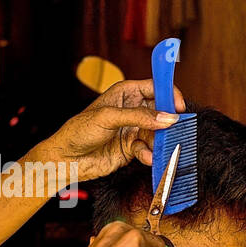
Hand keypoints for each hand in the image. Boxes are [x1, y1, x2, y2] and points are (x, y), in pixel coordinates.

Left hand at [36, 79, 185, 182]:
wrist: (66, 159)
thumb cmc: (79, 131)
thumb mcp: (108, 117)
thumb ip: (139, 116)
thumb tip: (167, 118)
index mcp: (125, 93)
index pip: (155, 87)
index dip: (169, 94)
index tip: (179, 107)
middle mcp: (132, 110)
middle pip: (161, 111)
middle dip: (169, 121)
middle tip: (176, 130)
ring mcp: (133, 129)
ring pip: (158, 132)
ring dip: (161, 141)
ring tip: (163, 147)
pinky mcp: (132, 148)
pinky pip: (149, 149)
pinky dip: (150, 154)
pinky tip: (147, 158)